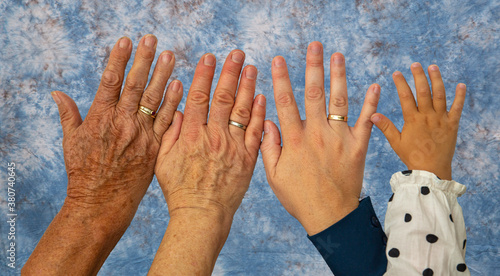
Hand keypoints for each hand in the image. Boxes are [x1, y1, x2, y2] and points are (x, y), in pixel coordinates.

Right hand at [58, 34, 181, 230]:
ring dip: (162, 76)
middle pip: (135, 85)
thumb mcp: (71, 142)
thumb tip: (57, 93)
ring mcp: (140, 135)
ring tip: (170, 55)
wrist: (102, 203)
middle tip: (152, 39)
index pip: (110, 82)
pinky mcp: (155, 148)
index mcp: (100, 118)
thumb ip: (69, 115)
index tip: (126, 41)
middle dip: (143, 60)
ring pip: (153, 100)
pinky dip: (172, 103)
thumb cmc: (83, 172)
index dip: (118, 60)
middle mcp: (122, 123)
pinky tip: (180, 86)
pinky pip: (166, 122)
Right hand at [149, 50, 265, 274]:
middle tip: (237, 53)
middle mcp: (214, 137)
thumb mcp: (163, 161)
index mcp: (192, 135)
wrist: (202, 216)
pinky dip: (259, 113)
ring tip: (252, 67)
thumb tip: (179, 109)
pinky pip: (256, 132)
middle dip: (230, 72)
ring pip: (242, 111)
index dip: (204, 75)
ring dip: (247, 86)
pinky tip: (262, 96)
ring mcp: (233, 147)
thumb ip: (171, 133)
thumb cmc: (179, 190)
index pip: (199, 97)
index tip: (210, 57)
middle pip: (223, 98)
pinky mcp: (248, 159)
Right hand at [260, 42, 380, 235]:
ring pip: (339, 102)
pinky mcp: (358, 148)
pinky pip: (366, 122)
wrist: (331, 217)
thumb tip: (267, 120)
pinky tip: (374, 86)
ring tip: (338, 55)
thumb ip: (269, 147)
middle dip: (313, 67)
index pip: (285, 102)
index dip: (281, 79)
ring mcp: (339, 140)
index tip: (279, 59)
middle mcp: (317, 135)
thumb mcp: (274, 176)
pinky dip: (371, 104)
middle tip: (315, 45)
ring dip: (339, 76)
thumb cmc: (299, 198)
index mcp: (294, 140)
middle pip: (313, 94)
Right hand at [370, 63, 465, 179]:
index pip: (405, 96)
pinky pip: (457, 108)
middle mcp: (428, 117)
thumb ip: (386, 127)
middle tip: (415, 64)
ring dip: (437, 79)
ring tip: (433, 67)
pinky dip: (460, 96)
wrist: (432, 171)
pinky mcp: (452, 125)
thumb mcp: (396, 142)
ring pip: (440, 95)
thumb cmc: (412, 157)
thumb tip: (372, 115)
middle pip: (423, 91)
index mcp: (413, 120)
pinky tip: (461, 85)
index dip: (401, 83)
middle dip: (418, 76)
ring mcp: (441, 120)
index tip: (397, 73)